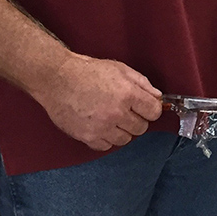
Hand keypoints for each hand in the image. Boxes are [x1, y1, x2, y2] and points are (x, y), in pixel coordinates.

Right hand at [34, 53, 162, 150]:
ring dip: (122, 130)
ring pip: (125, 139)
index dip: (151, 109)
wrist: (58, 79)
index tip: (146, 107)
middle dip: (137, 119)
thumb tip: (158, 97)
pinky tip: (101, 125)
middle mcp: (116, 113)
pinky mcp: (87, 137)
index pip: (154, 112)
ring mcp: (101, 127)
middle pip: (141, 128)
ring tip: (112, 117)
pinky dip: (106, 138)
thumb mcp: (121, 69)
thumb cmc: (89, 72)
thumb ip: (143, 84)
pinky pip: (106, 146)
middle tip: (126, 111)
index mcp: (127, 94)